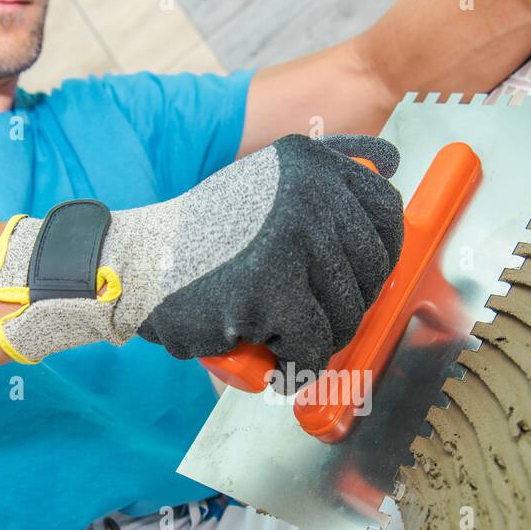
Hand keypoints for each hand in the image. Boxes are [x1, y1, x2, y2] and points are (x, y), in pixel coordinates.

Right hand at [0, 134, 403, 379]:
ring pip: (347, 314)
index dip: (379, 260)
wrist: (138, 265)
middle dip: (345, 307)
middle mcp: (309, 191)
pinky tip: (276, 362)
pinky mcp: (274, 288)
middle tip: (305, 316)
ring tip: (282, 335)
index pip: (388, 216)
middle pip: (372, 272)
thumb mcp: (269, 180)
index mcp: (312, 163)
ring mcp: (293, 237)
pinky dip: (297, 365)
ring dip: (320, 339)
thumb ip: (329, 165)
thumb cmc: (206, 237)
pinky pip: (315, 345)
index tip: (350, 280)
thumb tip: (392, 163)